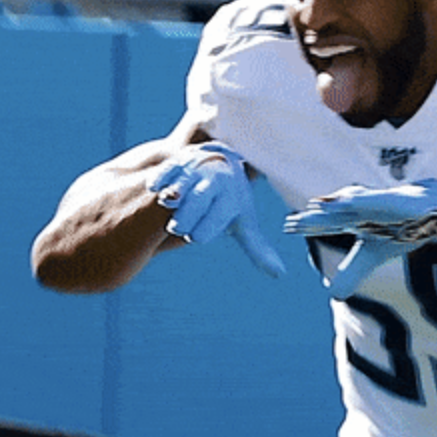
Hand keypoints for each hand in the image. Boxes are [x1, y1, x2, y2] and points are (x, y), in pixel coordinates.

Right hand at [150, 143, 285, 277]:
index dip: (199, 235)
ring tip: (172, 203)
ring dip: (171, 203)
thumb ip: (258, 248)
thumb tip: (280, 275)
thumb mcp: (245, 223)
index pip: (206, 230)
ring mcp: (197, 170)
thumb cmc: (232, 201)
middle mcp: (216, 182)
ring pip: (177, 193)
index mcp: (231, 199)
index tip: (201, 230)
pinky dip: (158, 183)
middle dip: (182, 223)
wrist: (223, 161)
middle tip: (183, 223)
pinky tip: (155, 190)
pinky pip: (164, 175)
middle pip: (191, 212)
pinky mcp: (177, 161)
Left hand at [283, 179, 436, 297]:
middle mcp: (362, 210)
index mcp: (352, 221)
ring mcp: (378, 203)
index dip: (306, 226)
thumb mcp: (372, 256)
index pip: (325, 224)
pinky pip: (378, 201)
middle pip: (334, 213)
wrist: (430, 211)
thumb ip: (352, 272)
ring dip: (334, 204)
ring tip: (314, 206)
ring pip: (352, 203)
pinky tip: (348, 200)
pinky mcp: (396, 201)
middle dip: (314, 217)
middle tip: (291, 221)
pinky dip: (363, 200)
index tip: (286, 227)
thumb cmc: (396, 228)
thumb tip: (333, 295)